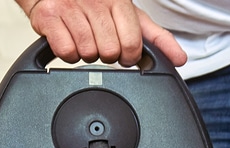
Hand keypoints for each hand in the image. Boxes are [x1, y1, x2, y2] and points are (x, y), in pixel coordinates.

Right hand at [17, 0, 185, 65]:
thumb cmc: (95, 4)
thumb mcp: (129, 16)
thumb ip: (156, 38)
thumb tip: (180, 59)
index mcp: (119, 1)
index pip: (132, 44)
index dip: (128, 56)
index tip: (122, 52)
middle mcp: (95, 1)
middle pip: (110, 53)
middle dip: (106, 54)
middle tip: (99, 42)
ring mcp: (71, 7)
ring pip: (88, 53)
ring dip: (86, 53)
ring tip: (83, 38)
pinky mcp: (49, 16)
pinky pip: (66, 52)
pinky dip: (67, 53)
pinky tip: (68, 39)